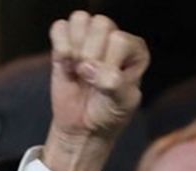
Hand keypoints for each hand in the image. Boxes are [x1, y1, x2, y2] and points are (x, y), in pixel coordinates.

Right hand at [44, 12, 147, 170]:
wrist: (84, 127)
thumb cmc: (108, 113)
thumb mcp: (121, 105)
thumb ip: (114, 85)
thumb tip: (91, 69)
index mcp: (135, 50)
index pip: (119, 40)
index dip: (107, 65)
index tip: (106, 85)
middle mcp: (114, 37)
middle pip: (101, 24)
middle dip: (91, 55)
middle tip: (90, 78)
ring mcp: (89, 37)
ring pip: (80, 19)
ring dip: (75, 48)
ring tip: (78, 70)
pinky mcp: (66, 42)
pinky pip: (60, 27)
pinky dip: (60, 46)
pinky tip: (66, 65)